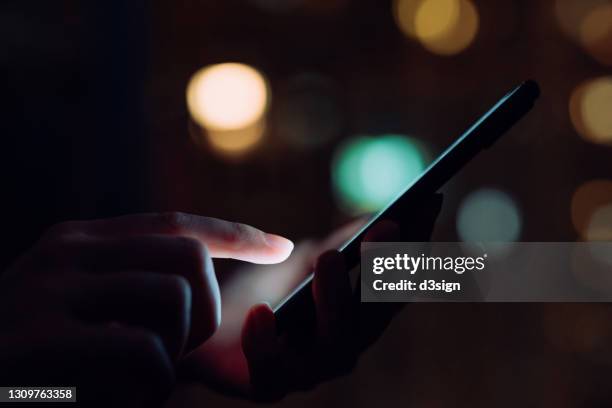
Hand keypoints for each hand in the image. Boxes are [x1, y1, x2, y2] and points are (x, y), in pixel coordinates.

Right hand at [0, 213, 292, 406]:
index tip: (281, 246)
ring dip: (174, 352)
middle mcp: (69, 252)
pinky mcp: (43, 336)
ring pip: (175, 298)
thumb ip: (132, 295)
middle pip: (189, 258)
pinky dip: (149, 384)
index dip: (235, 235)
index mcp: (82, 244)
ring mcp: (53, 288)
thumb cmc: (30, 364)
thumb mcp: (82, 315)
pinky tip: (122, 398)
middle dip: (205, 311)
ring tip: (137, 379)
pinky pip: (144, 350)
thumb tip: (199, 291)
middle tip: (178, 352)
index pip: (176, 225)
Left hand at [181, 194, 442, 400]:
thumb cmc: (261, 292)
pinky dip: (268, 343)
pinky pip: (272, 373)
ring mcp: (307, 371)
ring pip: (336, 347)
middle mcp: (341, 347)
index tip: (425, 206)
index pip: (394, 286)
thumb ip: (340, 246)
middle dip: (383, 270)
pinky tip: (260, 312)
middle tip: (385, 226)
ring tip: (328, 257)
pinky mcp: (265, 386)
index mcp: (354, 319)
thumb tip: (380, 216)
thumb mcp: (302, 261)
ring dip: (336, 298)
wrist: (204, 322)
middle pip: (375, 316)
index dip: (412, 249)